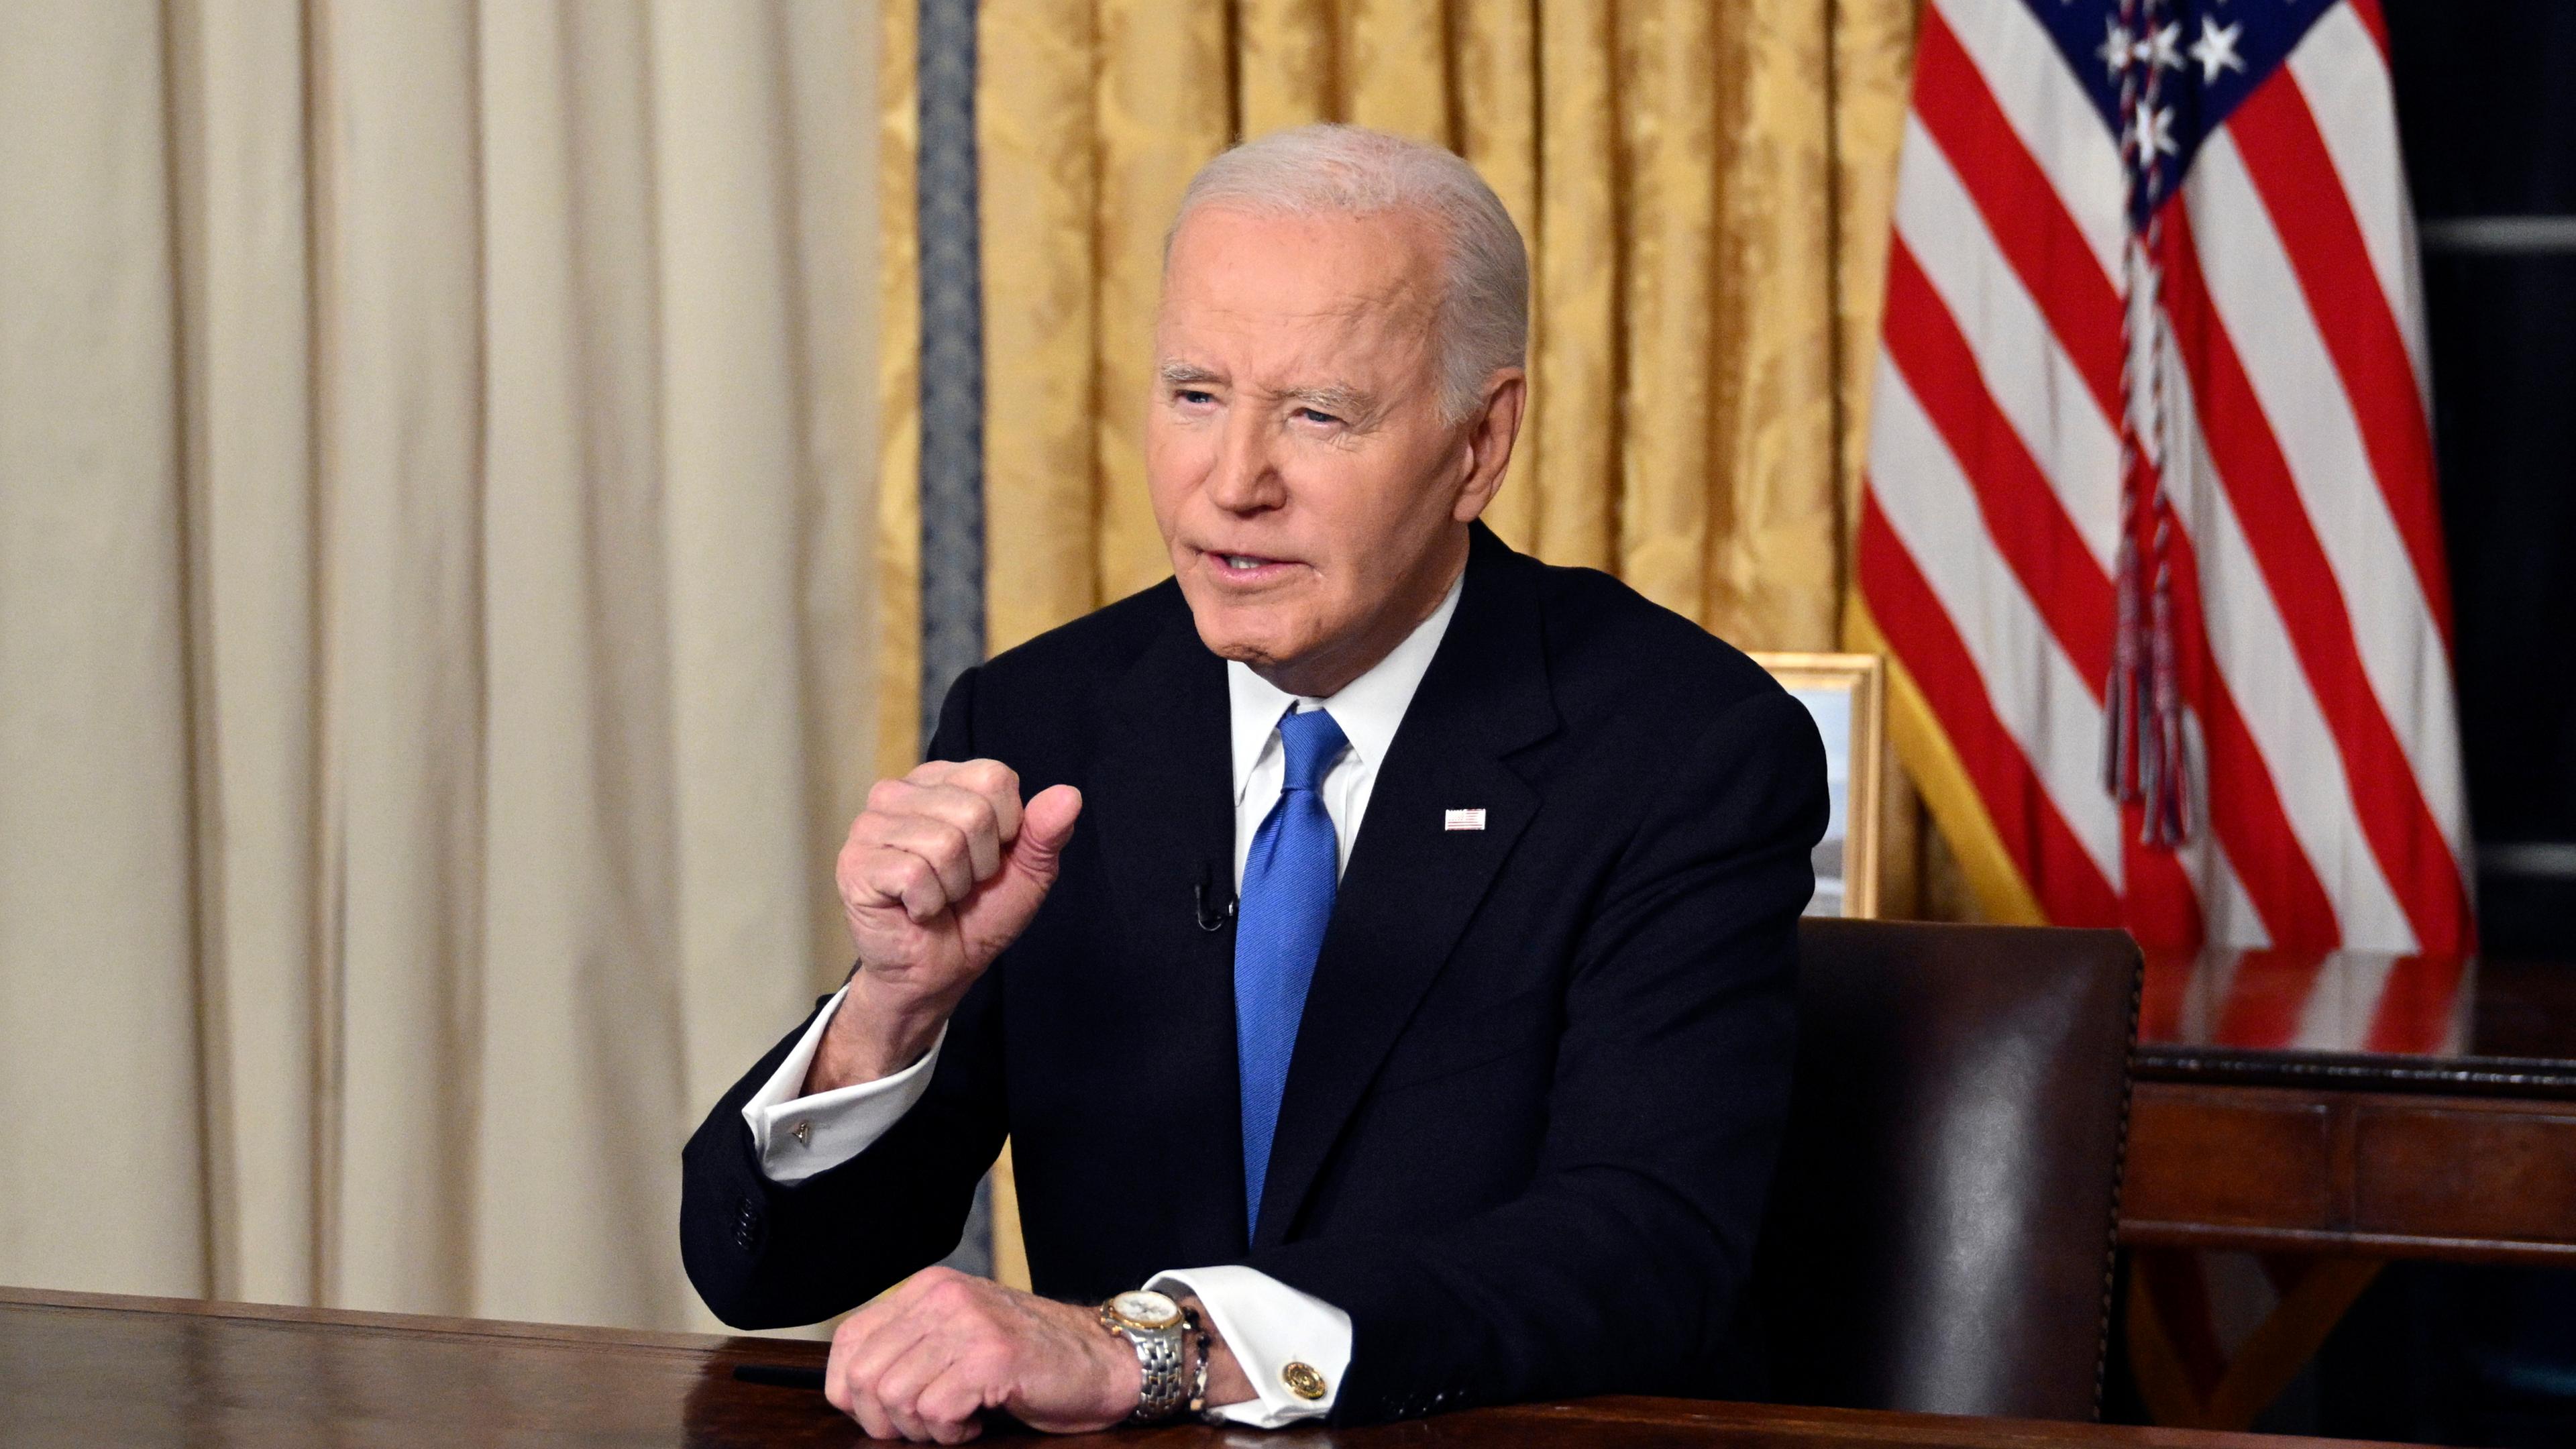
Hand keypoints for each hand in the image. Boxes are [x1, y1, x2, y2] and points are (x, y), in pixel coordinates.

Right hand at [813, 762, 1082, 1090]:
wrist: (938, 973)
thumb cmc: (977, 915)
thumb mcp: (1027, 873)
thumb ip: (1046, 833)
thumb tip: (1069, 795)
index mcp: (940, 781)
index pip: (994, 777)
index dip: (1008, 827)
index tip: (990, 857)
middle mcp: (898, 792)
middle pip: (973, 811)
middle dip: (982, 863)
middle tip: (961, 885)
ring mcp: (869, 826)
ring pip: (944, 843)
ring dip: (954, 886)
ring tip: (938, 896)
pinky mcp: (854, 863)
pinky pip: (914, 874)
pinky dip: (928, 904)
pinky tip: (915, 909)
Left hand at [823, 1268, 1137, 1441]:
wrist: (1104, 1360)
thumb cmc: (1029, 1360)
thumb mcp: (956, 1336)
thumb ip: (908, 1348)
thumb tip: (850, 1392)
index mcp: (928, 1289)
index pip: (848, 1343)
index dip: (851, 1394)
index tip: (885, 1414)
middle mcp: (943, 1297)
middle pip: (865, 1377)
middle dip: (885, 1421)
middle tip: (925, 1426)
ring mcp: (969, 1324)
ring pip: (895, 1397)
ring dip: (922, 1429)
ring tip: (956, 1420)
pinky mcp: (992, 1357)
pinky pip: (935, 1412)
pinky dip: (952, 1433)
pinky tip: (976, 1421)